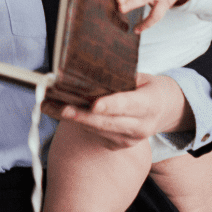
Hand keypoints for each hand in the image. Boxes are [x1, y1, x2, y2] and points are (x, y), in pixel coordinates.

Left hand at [42, 72, 191, 150]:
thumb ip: (119, 77)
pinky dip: (77, 123)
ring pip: (97, 130)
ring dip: (71, 119)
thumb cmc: (146, 87)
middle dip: (82, 116)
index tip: (95, 105)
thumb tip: (88, 67)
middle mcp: (141, 126)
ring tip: (48, 106)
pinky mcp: (119, 145)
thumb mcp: (140, 77)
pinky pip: (95, 135)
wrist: (163, 110)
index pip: (128, 104)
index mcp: (149, 104)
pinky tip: (58, 111)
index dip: (111, 105)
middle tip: (61, 108)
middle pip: (108, 122)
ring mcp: (130, 139)